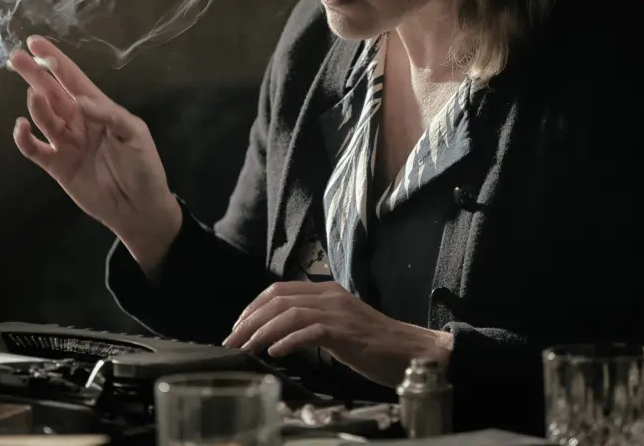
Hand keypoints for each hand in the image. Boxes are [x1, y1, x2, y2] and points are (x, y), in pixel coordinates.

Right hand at [7, 35, 180, 268]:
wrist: (139, 208)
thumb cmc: (144, 167)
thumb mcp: (134, 134)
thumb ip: (108, 114)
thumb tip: (80, 102)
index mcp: (99, 108)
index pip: (72, 78)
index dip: (54, 59)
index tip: (34, 42)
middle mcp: (79, 121)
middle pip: (51, 92)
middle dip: (34, 74)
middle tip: (15, 57)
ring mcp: (66, 143)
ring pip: (44, 117)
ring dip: (36, 105)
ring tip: (34, 94)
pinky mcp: (57, 166)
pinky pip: (35, 149)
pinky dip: (24, 138)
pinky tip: (21, 127)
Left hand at [222, 281, 453, 386]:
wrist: (411, 352)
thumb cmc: (376, 346)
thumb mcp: (340, 328)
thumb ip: (314, 324)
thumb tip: (280, 336)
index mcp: (327, 291)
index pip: (279, 290)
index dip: (253, 307)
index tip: (238, 327)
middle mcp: (330, 295)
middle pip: (277, 299)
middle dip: (249, 320)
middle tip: (231, 340)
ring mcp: (337, 311)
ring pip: (288, 313)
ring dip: (261, 332)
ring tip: (246, 348)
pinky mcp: (344, 331)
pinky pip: (308, 331)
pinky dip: (286, 341)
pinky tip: (274, 353)